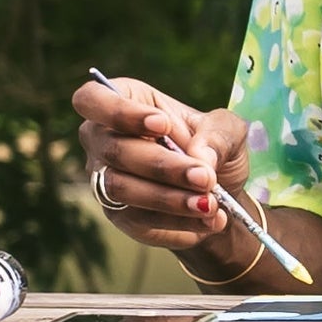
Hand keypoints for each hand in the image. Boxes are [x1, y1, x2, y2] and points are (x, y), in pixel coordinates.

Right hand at [74, 76, 260, 264]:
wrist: (221, 194)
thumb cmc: (214, 148)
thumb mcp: (229, 131)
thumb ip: (218, 135)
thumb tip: (200, 157)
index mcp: (126, 100)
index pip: (92, 99)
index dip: (119, 112)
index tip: (163, 124)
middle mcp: (103, 139)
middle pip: (113, 149)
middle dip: (162, 166)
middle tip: (205, 178)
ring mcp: (105, 178)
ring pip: (119, 188)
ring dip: (168, 198)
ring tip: (209, 204)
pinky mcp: (118, 214)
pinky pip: (137, 220)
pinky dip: (177, 223)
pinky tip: (209, 221)